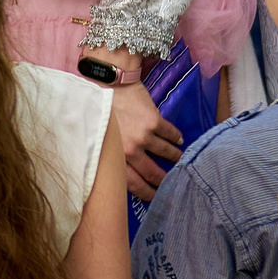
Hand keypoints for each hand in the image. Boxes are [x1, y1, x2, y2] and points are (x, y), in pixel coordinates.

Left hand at [98, 62, 181, 200]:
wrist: (107, 82)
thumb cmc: (98, 109)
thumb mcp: (99, 138)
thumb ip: (110, 156)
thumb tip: (121, 173)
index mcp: (113, 157)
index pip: (133, 184)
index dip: (146, 193)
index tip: (154, 197)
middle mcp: (129, 150)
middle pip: (152, 173)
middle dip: (163, 180)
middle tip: (170, 183)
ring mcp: (143, 136)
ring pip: (165, 153)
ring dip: (174, 158)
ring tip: (179, 159)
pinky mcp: (154, 121)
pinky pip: (170, 134)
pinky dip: (176, 138)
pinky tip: (178, 140)